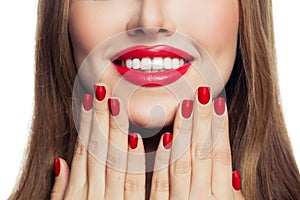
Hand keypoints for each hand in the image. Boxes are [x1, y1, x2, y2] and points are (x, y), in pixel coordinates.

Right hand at [50, 83, 146, 199]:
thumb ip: (63, 191)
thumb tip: (60, 161)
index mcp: (78, 197)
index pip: (83, 152)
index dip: (85, 124)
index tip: (86, 99)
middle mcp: (96, 198)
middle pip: (99, 150)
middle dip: (100, 118)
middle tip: (101, 89)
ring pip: (119, 161)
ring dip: (119, 129)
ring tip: (119, 102)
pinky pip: (142, 185)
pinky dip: (143, 160)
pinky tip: (145, 136)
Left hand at [149, 87, 244, 199]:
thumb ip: (230, 195)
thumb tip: (233, 172)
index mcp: (221, 199)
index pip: (221, 156)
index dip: (220, 129)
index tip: (218, 103)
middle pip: (201, 154)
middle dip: (202, 121)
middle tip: (202, 93)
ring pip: (179, 164)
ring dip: (182, 132)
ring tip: (185, 105)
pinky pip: (157, 185)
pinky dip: (159, 160)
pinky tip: (161, 137)